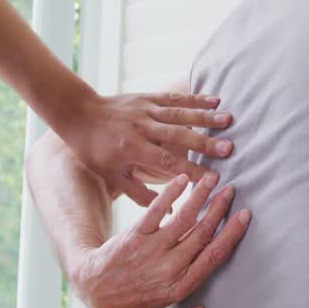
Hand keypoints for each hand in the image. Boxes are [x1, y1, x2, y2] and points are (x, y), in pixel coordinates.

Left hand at [61, 92, 234, 205]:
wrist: (78, 114)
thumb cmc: (95, 151)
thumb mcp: (111, 177)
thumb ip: (139, 193)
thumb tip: (169, 208)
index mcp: (132, 150)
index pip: (167, 162)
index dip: (191, 171)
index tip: (213, 179)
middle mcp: (142, 128)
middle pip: (178, 136)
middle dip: (205, 143)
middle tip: (230, 150)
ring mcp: (146, 110)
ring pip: (180, 114)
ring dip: (205, 117)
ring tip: (230, 120)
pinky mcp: (148, 98)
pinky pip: (174, 98)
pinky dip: (195, 99)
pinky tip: (215, 101)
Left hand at [72, 173, 250, 307]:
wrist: (96, 292)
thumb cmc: (136, 295)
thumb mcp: (166, 296)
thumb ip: (190, 277)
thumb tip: (217, 255)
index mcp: (182, 285)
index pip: (215, 255)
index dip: (232, 233)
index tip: (245, 214)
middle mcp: (169, 268)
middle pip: (203, 232)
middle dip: (219, 208)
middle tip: (231, 190)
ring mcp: (151, 251)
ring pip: (183, 218)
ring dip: (200, 195)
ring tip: (211, 179)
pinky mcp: (134, 236)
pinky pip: (156, 211)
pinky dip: (171, 193)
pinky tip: (182, 179)